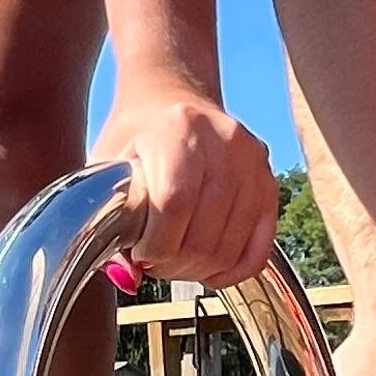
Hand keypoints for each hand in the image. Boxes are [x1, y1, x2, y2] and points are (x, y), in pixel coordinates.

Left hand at [92, 87, 278, 288]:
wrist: (171, 97)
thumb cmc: (136, 134)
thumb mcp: (107, 166)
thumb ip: (107, 218)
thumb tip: (128, 278)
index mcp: (179, 129)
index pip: (174, 205)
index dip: (155, 245)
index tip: (139, 253)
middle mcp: (224, 141)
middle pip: (204, 234)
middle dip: (174, 264)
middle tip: (154, 263)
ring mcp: (252, 161)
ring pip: (231, 247)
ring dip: (200, 270)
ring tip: (176, 263)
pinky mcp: (268, 180)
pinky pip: (260, 245)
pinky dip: (235, 269)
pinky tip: (211, 272)